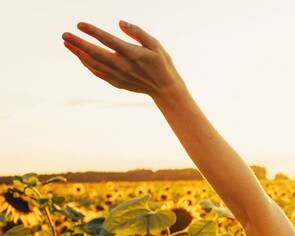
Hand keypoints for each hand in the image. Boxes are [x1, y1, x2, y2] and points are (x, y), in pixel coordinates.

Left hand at [62, 21, 184, 101]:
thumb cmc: (161, 63)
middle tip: (64, 35)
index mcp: (133, 54)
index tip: (80, 24)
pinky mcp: (117, 83)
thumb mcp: (155, 44)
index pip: (109, 41)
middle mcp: (124, 66)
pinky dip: (88, 65)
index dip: (93, 32)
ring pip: (94, 64)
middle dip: (79, 44)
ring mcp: (119, 76)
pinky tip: (81, 57)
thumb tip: (120, 23)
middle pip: (96, 54)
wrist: (165, 88)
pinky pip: (98, 73)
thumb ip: (138, 32)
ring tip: (67, 44)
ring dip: (79, 54)